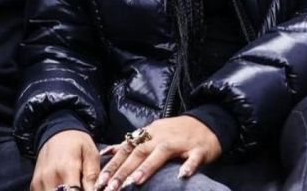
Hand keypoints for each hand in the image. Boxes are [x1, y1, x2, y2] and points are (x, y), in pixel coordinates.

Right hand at [31, 130, 99, 190]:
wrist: (56, 132)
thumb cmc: (77, 142)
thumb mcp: (91, 153)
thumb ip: (92, 176)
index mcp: (67, 168)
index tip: (88, 189)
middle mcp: (50, 176)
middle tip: (79, 186)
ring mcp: (40, 181)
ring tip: (72, 186)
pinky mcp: (35, 184)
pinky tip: (63, 187)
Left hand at [96, 116, 221, 190]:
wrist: (207, 123)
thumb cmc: (176, 132)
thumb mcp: (151, 133)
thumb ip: (130, 143)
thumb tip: (107, 151)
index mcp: (149, 134)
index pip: (127, 149)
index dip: (113, 164)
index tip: (100, 181)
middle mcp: (161, 136)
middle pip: (140, 152)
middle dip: (124, 170)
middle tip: (111, 187)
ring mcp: (180, 142)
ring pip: (162, 153)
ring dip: (148, 167)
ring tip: (135, 182)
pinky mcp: (198, 149)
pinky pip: (193, 158)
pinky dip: (188, 166)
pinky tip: (182, 175)